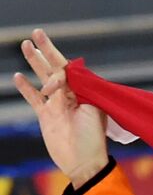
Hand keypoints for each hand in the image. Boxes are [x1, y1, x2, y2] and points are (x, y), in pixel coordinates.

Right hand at [12, 29, 108, 186]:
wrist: (83, 162)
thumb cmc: (93, 137)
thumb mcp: (92, 108)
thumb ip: (79, 89)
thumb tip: (64, 74)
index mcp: (86, 92)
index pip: (70, 70)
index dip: (58, 67)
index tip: (54, 77)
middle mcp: (72, 95)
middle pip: (56, 67)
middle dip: (46, 50)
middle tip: (37, 32)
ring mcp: (57, 104)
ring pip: (43, 78)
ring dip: (34, 62)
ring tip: (26, 45)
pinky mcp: (46, 116)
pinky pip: (33, 98)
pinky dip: (25, 88)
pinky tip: (17, 76)